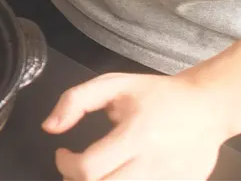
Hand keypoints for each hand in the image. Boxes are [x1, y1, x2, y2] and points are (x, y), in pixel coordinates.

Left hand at [43, 71, 235, 179]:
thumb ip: (75, 100)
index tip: (63, 154)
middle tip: (74, 169)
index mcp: (137, 135)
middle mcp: (155, 163)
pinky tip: (117, 174)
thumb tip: (50, 126)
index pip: (89, 168)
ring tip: (94, 173)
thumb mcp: (113, 85)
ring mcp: (170, 180)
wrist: (206, 106)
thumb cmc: (158, 95)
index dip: (65, 164)